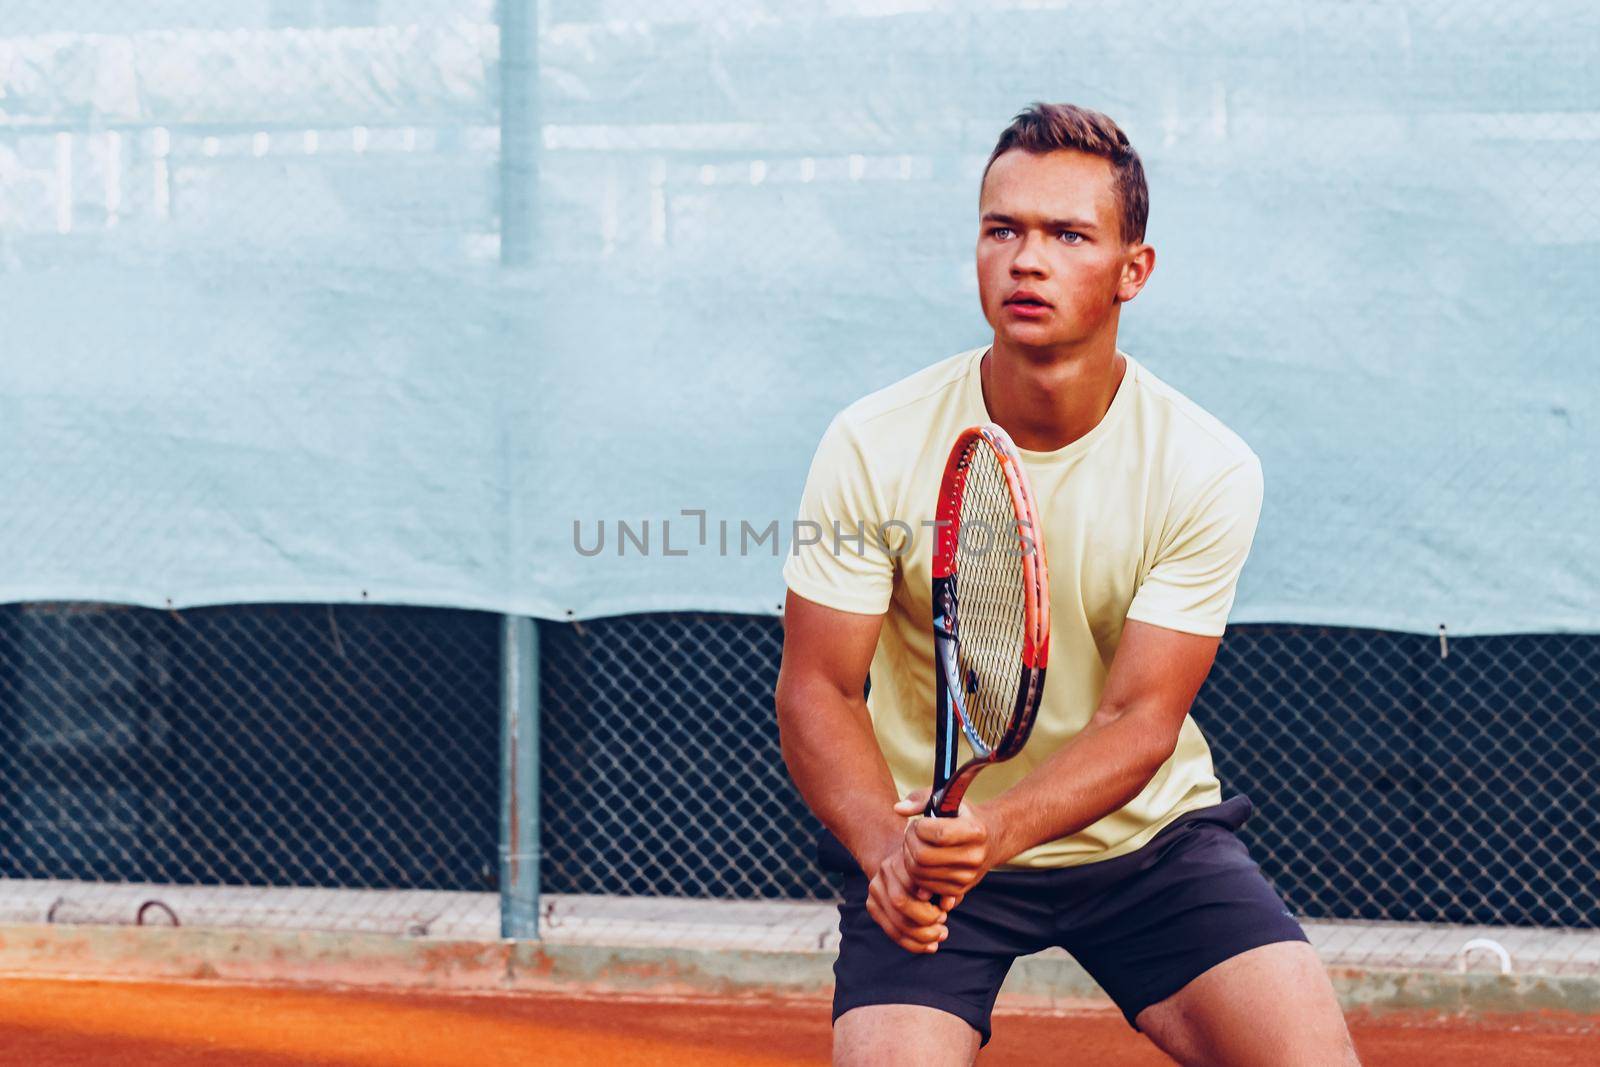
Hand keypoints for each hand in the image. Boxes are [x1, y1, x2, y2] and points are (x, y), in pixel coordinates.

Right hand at [864, 843, 949, 953]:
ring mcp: (875, 888)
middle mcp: (885, 871)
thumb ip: (948, 888)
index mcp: (903, 858)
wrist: (906, 867)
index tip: (944, 911)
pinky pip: (892, 932)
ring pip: (896, 923)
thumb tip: (948, 904)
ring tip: (939, 937)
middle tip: (943, 928)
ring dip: (921, 938)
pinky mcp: (872, 905)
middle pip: (899, 903)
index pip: (913, 886)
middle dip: (925, 922)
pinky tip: (930, 945)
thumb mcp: (944, 876)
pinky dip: (912, 944)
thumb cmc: (933, 873)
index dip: (929, 904)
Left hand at [894, 789, 999, 908]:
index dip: (919, 827)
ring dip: (908, 856)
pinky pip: (924, 885)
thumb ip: (920, 799)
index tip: (919, 822)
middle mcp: (974, 856)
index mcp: (975, 831)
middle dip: (909, 842)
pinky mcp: (958, 890)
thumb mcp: (947, 799)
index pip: (938, 833)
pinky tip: (920, 858)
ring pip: (919, 872)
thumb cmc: (962, 816)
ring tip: (915, 843)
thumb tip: (898, 809)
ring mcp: (967, 876)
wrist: (991, 840)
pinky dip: (915, 872)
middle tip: (911, 833)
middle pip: (924, 856)